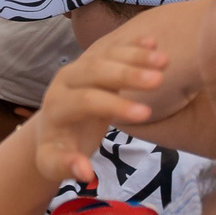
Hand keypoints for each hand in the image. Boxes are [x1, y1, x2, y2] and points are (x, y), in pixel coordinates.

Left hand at [30, 36, 163, 188]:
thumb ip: (65, 167)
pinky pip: (112, 48)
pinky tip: (154, 42)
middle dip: (126, 74)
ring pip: (105, 55)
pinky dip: (132, 45)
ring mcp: (79, 67)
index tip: (145, 114)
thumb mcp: (54, 164)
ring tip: (165, 60)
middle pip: (94, 71)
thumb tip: (84, 172)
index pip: (84, 101)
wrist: (51, 128)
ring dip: (135, 55)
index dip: (114, 106)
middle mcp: (64, 81)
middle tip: (159, 80)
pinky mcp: (92, 61)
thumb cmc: (57, 149)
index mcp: (56, 106)